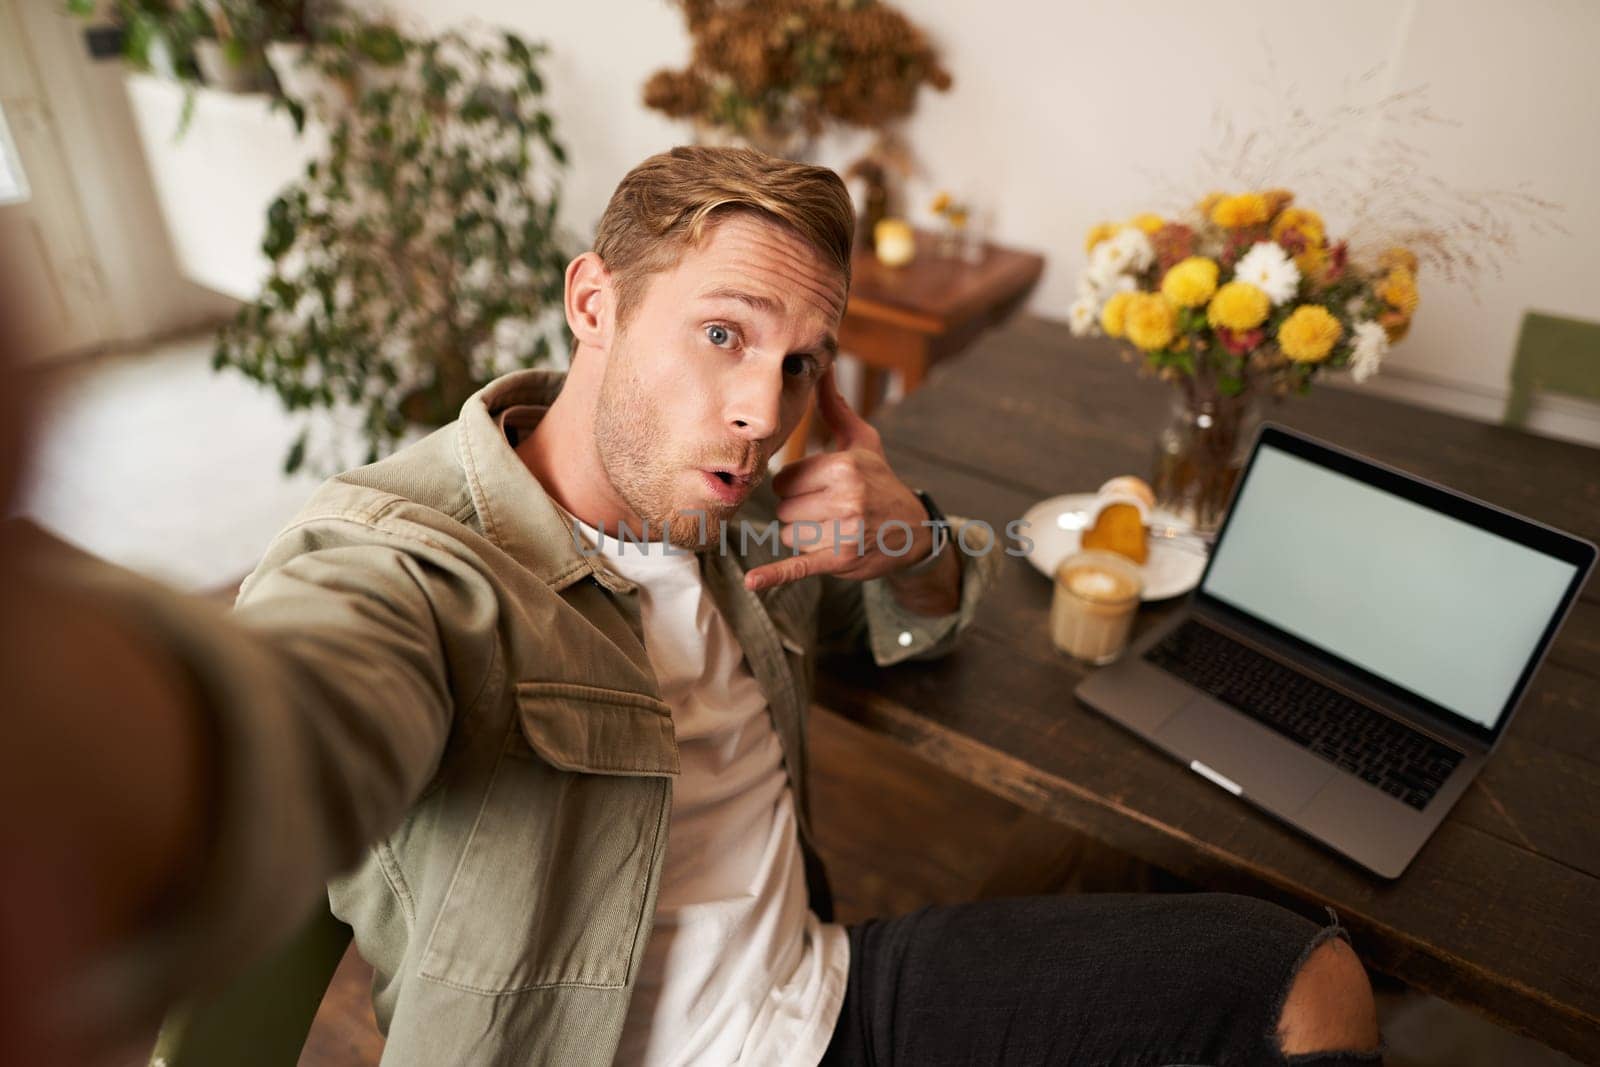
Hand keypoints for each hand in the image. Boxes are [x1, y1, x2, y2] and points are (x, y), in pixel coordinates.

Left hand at [744, 365, 934, 591]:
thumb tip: (823, 366)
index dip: (796, 486)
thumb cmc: (880, 481)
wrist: (914, 530)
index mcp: (842, 467)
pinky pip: (798, 566)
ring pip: (788, 535)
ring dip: (803, 536)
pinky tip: (753, 582)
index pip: (783, 480)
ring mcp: (842, 531)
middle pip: (783, 509)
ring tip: (833, 529)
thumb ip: (834, 408)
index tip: (820, 489)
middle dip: (799, 512)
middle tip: (829, 511)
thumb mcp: (862, 442)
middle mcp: (843, 498)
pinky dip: (774, 575)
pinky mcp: (839, 560)